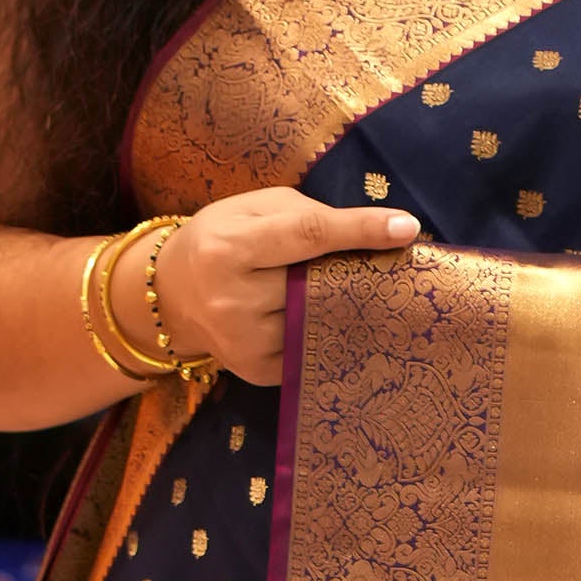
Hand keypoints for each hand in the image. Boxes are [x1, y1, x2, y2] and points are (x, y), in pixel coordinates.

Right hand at [122, 187, 422, 388]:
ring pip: (322, 320)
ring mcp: (245, 342)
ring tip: (344, 289)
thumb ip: (306, 214)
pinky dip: (329, 331)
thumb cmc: (222, 239)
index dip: (361, 230)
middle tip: (378, 262)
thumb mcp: (252, 209)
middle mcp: (233, 300)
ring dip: (345, 304)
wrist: (174, 293)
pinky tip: (326, 317)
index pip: (308, 235)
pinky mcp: (258, 371)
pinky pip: (313, 349)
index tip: (406, 227)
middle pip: (320, 283)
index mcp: (229, 248)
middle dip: (354, 270)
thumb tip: (372, 231)